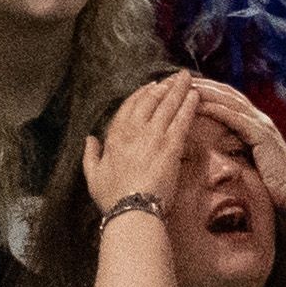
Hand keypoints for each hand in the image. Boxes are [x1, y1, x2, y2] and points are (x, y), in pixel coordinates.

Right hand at [86, 66, 211, 211]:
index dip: (142, 94)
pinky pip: (181, 121)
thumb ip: (91, 155)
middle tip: (176, 77)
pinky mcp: (171, 146)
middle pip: (151, 101)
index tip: (152, 86)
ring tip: (188, 79)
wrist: (133, 209)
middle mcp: (134, 131)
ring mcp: (154, 136)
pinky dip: (189, 106)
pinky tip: (195, 97)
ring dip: (179, 90)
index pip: (129, 106)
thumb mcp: (92, 175)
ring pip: (168, 106)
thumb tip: (89, 139)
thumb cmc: (112, 196)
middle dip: (165, 86)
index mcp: (114, 136)